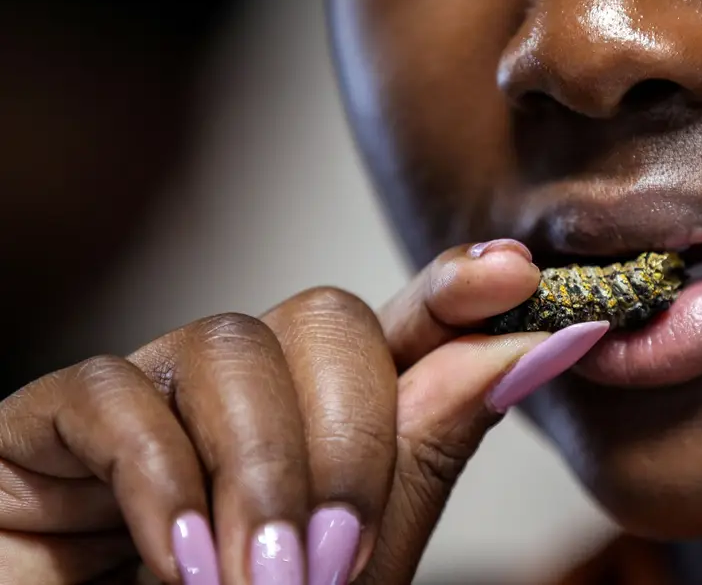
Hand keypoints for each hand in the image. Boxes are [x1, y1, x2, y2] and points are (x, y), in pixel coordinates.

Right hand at [0, 239, 608, 584]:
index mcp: (321, 422)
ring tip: (262, 583)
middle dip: (354, 435)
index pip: (401, 328)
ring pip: (232, 345)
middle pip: (326, 319)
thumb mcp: (353, 564)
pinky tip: (178, 562)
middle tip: (337, 561)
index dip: (457, 292)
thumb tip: (524, 350)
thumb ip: (424, 458)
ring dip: (264, 474)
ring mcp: (149, 396)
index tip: (515, 277)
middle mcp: (243, 392)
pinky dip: (162, 483)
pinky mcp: (46, 420)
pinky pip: (117, 394)